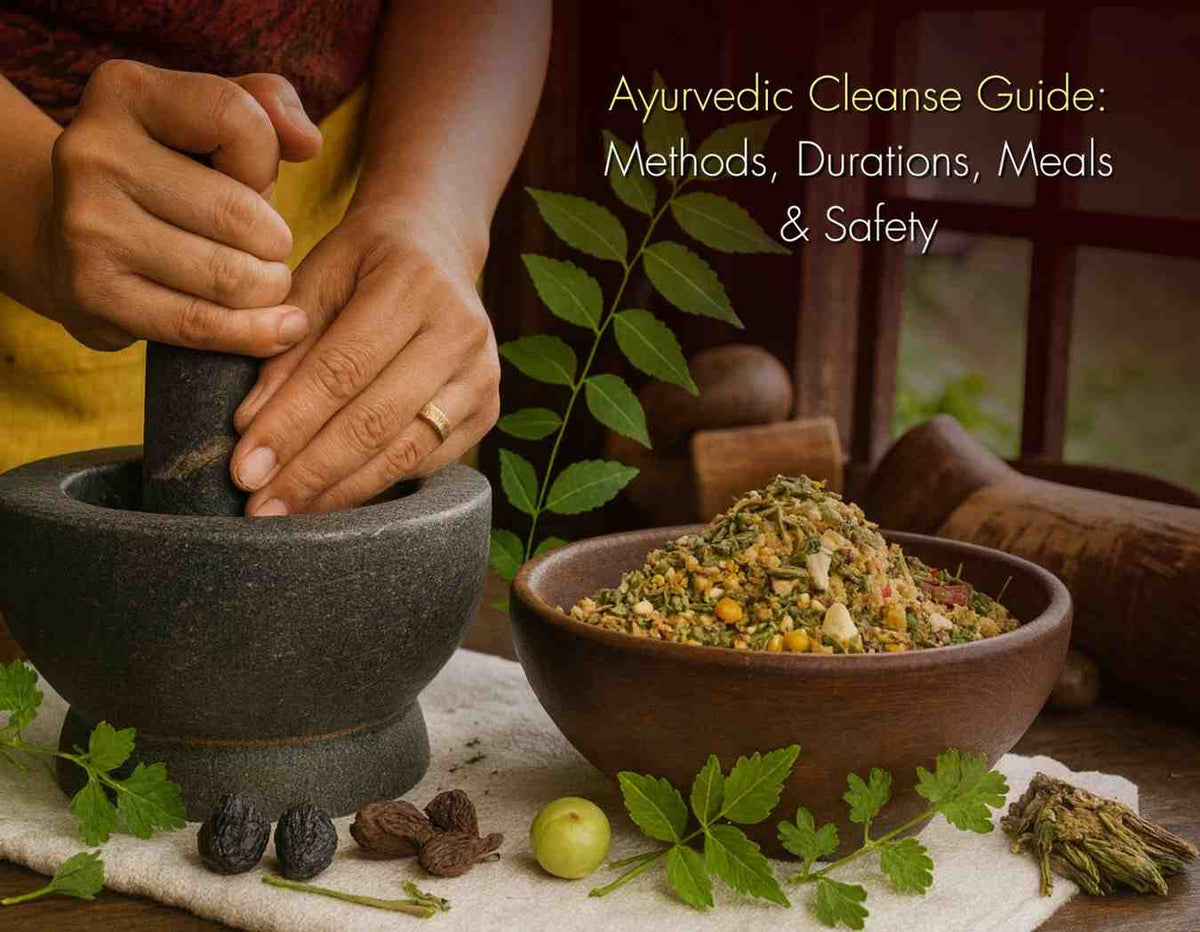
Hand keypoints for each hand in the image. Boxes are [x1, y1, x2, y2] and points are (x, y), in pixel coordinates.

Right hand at [33, 60, 321, 353]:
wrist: (74, 238)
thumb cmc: (173, 173)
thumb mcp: (214, 120)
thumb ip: (270, 106)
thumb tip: (308, 144)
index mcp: (125, 92)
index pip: (236, 119)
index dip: (266, 161)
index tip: (253, 181)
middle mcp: (92, 153)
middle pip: (238, 214)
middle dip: (276, 241)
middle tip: (269, 250)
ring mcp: (86, 227)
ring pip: (229, 277)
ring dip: (269, 287)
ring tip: (266, 282)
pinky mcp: (92, 294)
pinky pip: (200, 326)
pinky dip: (254, 333)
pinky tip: (282, 329)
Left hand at [228, 207, 500, 513]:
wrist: (438, 244)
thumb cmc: (366, 259)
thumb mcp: (318, 274)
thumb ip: (286, 342)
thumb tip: (253, 423)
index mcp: (413, 284)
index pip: (341, 369)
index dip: (291, 424)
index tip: (245, 468)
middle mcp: (459, 331)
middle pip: (375, 420)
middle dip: (310, 471)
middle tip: (261, 508)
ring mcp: (483, 374)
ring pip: (405, 451)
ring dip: (341, 489)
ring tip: (289, 514)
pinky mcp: (489, 408)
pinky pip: (428, 461)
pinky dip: (377, 483)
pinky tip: (333, 497)